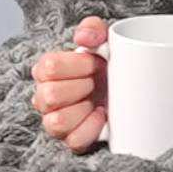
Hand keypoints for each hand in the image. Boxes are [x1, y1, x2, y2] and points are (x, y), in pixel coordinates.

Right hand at [28, 15, 108, 150]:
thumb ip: (92, 29)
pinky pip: (73, 142)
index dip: (77, 65)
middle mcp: (45, 97)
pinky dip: (90, 130)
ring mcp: (56, 120)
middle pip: (50, 96)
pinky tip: (102, 116)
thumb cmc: (107, 64)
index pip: (48, 67)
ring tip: (97, 101)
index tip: (97, 62)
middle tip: (97, 82)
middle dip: (81, 87)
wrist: (127, 88)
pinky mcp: (72, 139)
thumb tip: (83, 38)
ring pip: (56, 123)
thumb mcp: (103, 40)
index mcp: (47, 70)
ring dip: (82, 110)